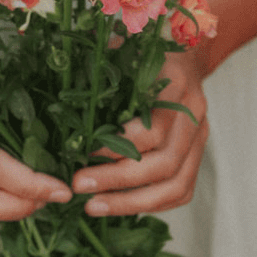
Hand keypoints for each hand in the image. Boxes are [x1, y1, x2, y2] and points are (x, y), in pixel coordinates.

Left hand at [70, 50, 209, 216]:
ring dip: (133, 202)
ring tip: (94, 207)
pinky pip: (181, 191)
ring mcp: (200, 137)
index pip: (153, 130)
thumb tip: (57, 101)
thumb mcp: (121, 49)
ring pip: (176, 185)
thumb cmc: (143, 53)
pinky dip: (151, 204)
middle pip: (165, 163)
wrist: (183, 55)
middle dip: (118, 181)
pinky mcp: (197, 155)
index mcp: (176, 83)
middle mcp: (194, 113)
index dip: (117, 148)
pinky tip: (118, 206)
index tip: (82, 154)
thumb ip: (98, 70)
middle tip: (80, 187)